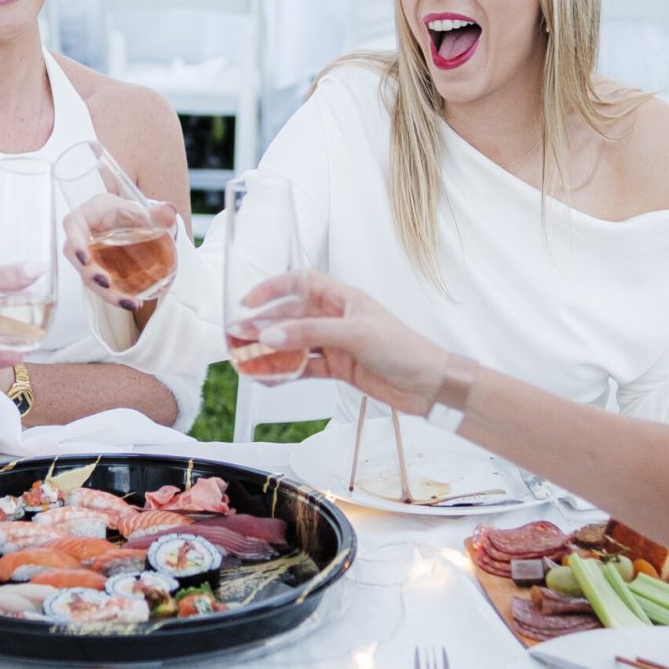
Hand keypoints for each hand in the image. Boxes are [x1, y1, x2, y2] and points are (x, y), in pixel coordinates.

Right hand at [61, 194, 179, 311]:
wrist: (135, 225)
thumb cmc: (133, 213)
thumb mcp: (146, 212)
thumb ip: (159, 213)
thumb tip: (168, 213)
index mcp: (92, 212)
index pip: (72, 224)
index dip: (75, 241)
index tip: (85, 258)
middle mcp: (84, 233)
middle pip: (74, 256)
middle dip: (89, 273)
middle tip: (107, 284)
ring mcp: (88, 253)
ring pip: (87, 275)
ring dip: (104, 292)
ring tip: (127, 302)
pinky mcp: (96, 269)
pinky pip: (99, 285)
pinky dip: (114, 296)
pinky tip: (131, 302)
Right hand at [244, 272, 445, 415]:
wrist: (429, 385)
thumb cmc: (404, 349)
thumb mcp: (354, 335)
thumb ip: (310, 334)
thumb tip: (271, 335)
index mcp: (343, 298)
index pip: (301, 283)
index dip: (273, 288)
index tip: (248, 301)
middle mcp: (337, 317)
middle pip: (291, 316)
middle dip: (264, 326)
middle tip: (239, 337)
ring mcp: (336, 343)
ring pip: (294, 343)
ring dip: (272, 350)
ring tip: (247, 359)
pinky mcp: (339, 367)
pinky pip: (304, 367)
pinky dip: (286, 372)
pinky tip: (270, 378)